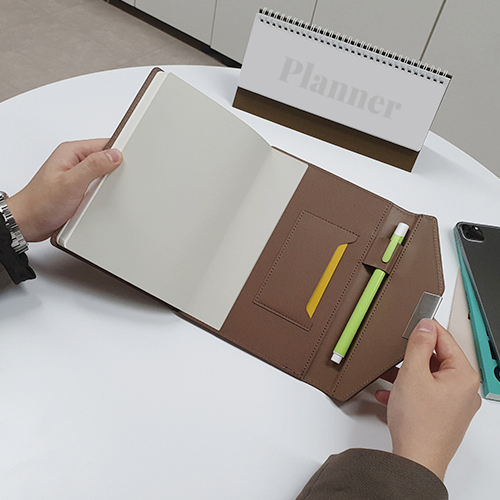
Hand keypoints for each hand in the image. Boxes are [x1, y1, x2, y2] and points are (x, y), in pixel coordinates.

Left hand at [6, 139, 122, 241]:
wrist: (29, 223)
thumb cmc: (40, 203)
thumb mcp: (70, 183)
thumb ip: (93, 167)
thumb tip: (114, 155)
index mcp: (71, 152)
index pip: (104, 144)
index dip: (118, 152)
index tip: (128, 163)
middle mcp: (74, 161)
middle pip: (106, 159)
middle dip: (114, 172)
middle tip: (110, 184)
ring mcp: (77, 175)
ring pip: (104, 175)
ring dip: (107, 186)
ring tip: (99, 195)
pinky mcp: (80, 188)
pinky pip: (98, 187)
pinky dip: (102, 194)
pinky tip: (97, 201)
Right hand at [375, 318, 480, 480]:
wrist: (416, 461)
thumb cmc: (419, 423)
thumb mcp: (413, 373)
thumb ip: (419, 345)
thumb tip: (425, 326)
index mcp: (463, 375)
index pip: (445, 339)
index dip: (426, 328)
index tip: (411, 322)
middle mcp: (464, 389)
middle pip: (437, 358)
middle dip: (412, 355)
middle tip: (396, 353)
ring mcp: (454, 404)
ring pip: (428, 376)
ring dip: (406, 373)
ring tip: (388, 375)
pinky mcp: (442, 415)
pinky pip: (425, 393)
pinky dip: (408, 389)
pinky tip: (389, 393)